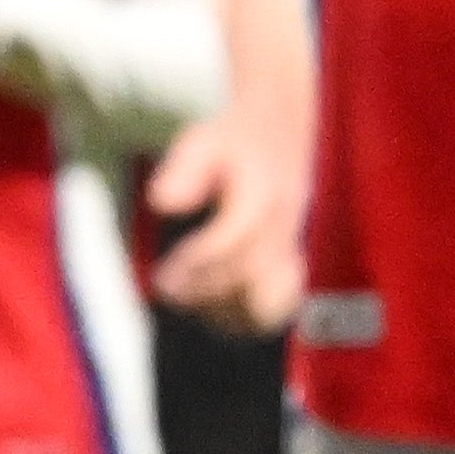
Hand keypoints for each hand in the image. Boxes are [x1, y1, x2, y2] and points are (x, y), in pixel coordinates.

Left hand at [136, 101, 308, 332]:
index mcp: (262, 195)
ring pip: (269, 301)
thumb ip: (183, 171)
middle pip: (250, 274)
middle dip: (205, 290)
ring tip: (187, 302)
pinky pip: (278, 308)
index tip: (164, 277)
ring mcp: (292, 249)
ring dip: (225, 310)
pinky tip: (213, 309)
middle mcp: (283, 227)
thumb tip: (161, 203)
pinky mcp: (292, 266)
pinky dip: (245, 318)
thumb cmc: (234, 145)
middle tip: (167, 290)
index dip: (197, 264)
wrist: (279, 135)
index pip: (233, 240)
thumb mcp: (202, 142)